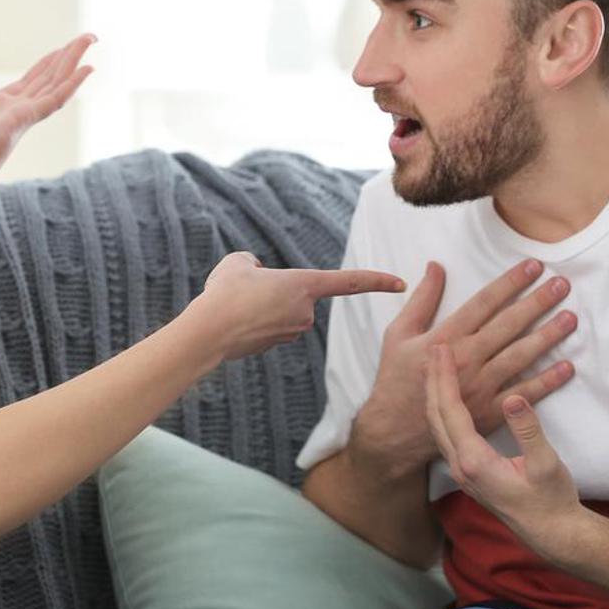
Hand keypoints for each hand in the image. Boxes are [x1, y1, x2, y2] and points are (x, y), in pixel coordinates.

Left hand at [0, 35, 95, 184]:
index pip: (27, 83)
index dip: (44, 66)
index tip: (59, 51)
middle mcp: (13, 112)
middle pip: (46, 77)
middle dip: (65, 57)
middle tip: (86, 39)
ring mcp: (22, 116)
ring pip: (55, 82)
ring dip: (74, 60)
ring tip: (91, 39)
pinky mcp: (25, 120)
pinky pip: (55, 98)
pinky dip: (72, 83)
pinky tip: (88, 68)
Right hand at [194, 252, 404, 360]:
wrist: (208, 332)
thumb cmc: (225, 293)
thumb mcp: (238, 263)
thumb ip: (254, 265)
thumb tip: (256, 275)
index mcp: (304, 285)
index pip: (349, 282)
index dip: (376, 280)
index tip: (400, 282)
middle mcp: (304, 312)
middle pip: (295, 293)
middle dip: (272, 289)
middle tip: (243, 289)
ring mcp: (290, 332)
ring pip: (278, 310)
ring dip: (259, 306)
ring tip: (234, 306)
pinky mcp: (274, 345)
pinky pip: (267, 325)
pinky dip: (252, 321)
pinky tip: (233, 322)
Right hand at [353, 259, 577, 478]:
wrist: (395, 431)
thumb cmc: (396, 378)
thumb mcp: (398, 334)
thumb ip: (421, 300)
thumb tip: (436, 266)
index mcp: (445, 338)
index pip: (484, 303)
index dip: (510, 283)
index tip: (533, 267)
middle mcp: (466, 360)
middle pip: (508, 325)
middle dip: (536, 302)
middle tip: (562, 285)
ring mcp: (480, 387)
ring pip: (520, 356)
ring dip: (548, 336)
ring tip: (571, 318)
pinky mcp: (489, 412)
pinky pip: (523, 394)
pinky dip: (547, 381)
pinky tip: (568, 366)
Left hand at [426, 343, 585, 557]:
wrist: (552, 534)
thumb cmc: (552, 501)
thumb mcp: (546, 464)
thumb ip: (528, 431)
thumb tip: (513, 398)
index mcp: (474, 461)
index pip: (451, 410)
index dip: (444, 377)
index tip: (442, 349)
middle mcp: (460, 466)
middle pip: (436, 415)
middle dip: (433, 380)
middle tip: (434, 349)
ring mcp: (462, 471)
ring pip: (439, 425)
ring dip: (436, 394)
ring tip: (436, 367)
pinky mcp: (469, 472)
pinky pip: (447, 434)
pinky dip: (444, 409)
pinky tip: (449, 398)